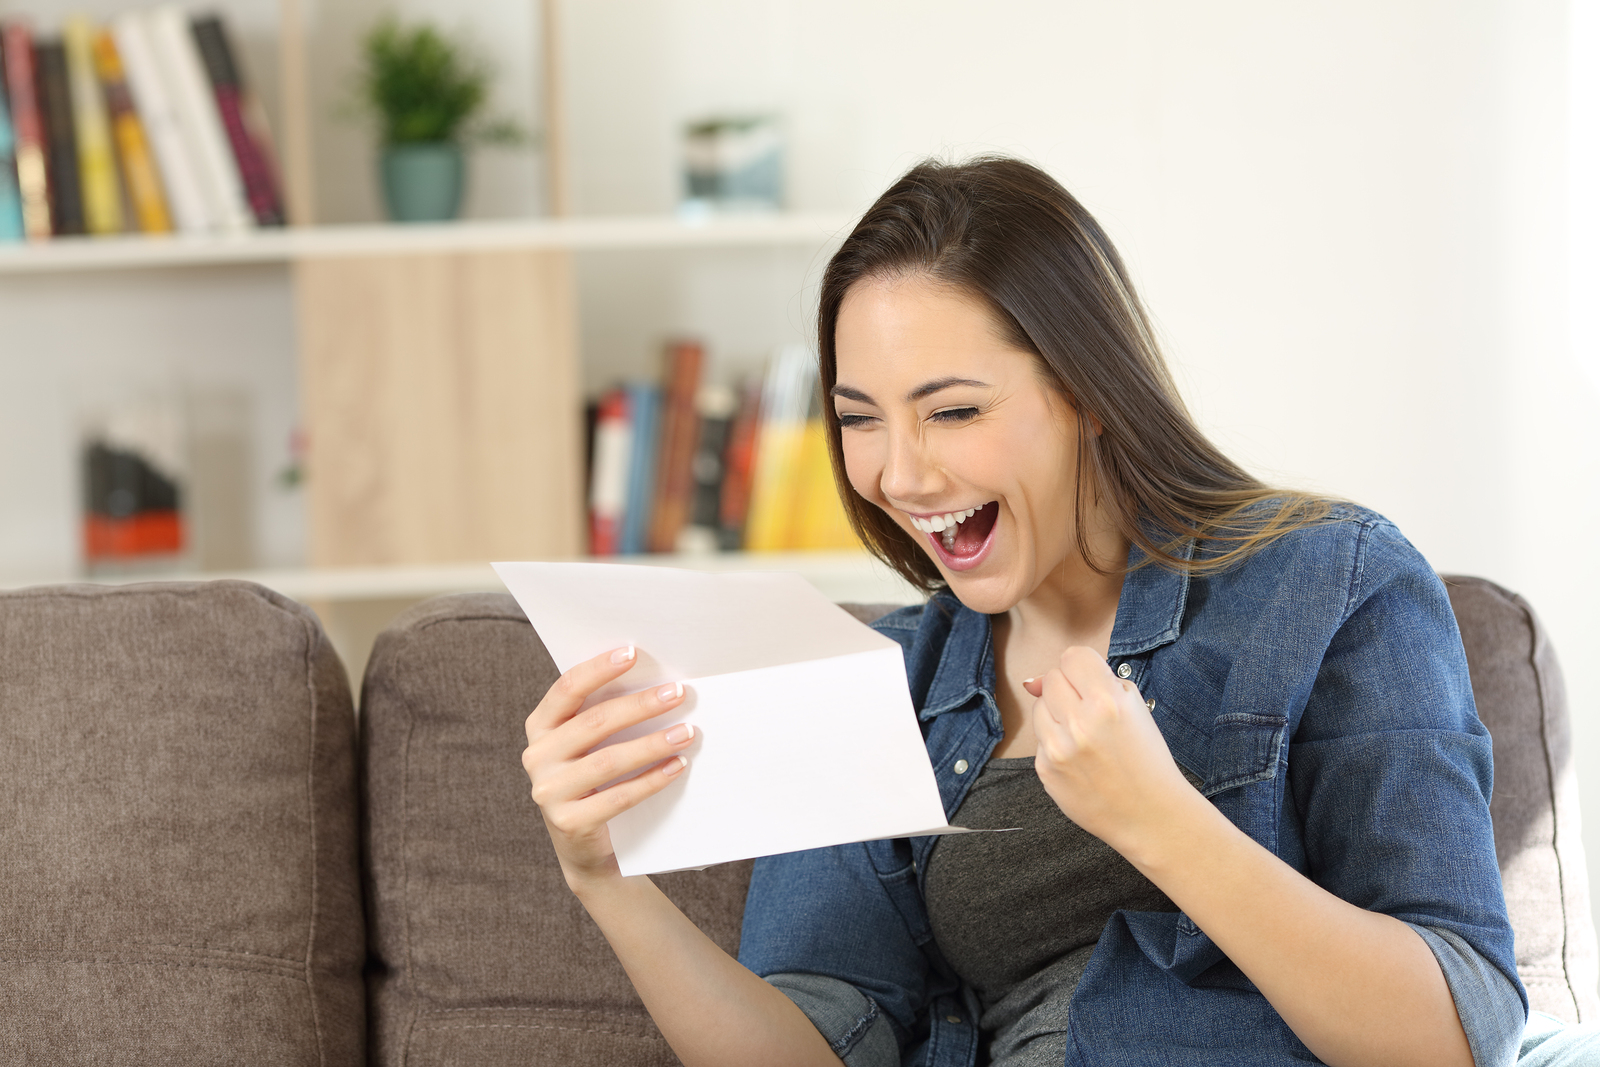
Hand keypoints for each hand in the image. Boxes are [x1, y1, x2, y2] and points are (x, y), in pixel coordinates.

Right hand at [522, 646, 694, 888]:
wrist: (587, 849)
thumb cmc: (596, 781)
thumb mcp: (590, 745)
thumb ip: (604, 714)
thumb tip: (656, 680)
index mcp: (540, 727)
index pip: (567, 689)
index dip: (599, 669)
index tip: (633, 652)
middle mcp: (537, 756)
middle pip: (594, 722)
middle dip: (641, 705)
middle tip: (678, 693)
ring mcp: (549, 792)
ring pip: (609, 761)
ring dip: (653, 743)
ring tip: (687, 732)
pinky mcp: (569, 822)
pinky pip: (618, 797)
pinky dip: (652, 780)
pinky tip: (677, 766)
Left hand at [1024, 647, 1195, 857]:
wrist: (1151, 815)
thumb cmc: (1147, 759)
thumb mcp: (1136, 708)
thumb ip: (1094, 683)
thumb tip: (1033, 681)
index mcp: (1107, 702)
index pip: (1072, 656)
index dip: (1083, 666)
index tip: (1091, 680)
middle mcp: (1079, 723)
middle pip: (1051, 678)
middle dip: (1069, 688)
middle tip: (1089, 708)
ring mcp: (1059, 749)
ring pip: (1039, 707)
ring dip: (1058, 714)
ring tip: (1085, 735)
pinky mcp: (1046, 770)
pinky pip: (1040, 740)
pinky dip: (1056, 743)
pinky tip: (1080, 759)